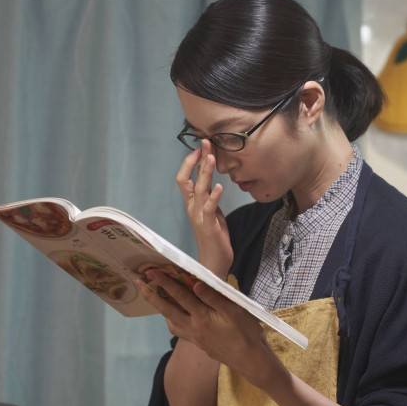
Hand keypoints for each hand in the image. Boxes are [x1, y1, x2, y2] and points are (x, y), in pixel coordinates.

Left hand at [138, 268, 280, 385]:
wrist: (252, 361)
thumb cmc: (247, 333)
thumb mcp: (236, 311)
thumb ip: (214, 298)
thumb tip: (195, 285)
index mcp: (202, 317)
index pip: (180, 296)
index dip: (166, 282)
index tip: (152, 272)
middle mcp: (194, 328)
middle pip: (168, 310)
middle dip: (153, 296)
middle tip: (139, 284)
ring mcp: (195, 338)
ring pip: (171, 322)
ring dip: (160, 310)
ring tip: (154, 299)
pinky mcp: (199, 344)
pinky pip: (179, 331)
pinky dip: (172, 321)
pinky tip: (175, 317)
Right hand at [175, 140, 232, 275]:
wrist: (214, 262)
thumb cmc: (214, 236)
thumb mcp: (212, 210)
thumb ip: (208, 194)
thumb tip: (209, 176)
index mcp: (192, 203)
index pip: (185, 177)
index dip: (190, 161)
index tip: (200, 147)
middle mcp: (192, 207)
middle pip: (186, 179)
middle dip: (196, 160)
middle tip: (206, 143)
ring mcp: (199, 216)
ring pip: (198, 190)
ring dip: (205, 173)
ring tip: (212, 158)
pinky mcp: (209, 226)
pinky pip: (209, 208)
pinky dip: (214, 196)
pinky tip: (221, 187)